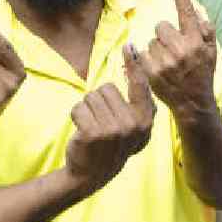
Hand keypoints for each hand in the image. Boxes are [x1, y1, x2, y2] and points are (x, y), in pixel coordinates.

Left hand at [64, 44, 154, 196]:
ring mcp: (114, 129)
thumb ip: (138, 102)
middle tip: (101, 122)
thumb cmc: (112, 144)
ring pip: (91, 97)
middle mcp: (133, 123)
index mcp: (146, 119)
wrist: (91, 175)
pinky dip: (76, 116)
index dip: (134, 64)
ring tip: (92, 127)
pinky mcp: (93, 133)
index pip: (140, 85)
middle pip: (107, 88)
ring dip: (87, 109)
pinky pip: (78, 107)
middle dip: (99, 101)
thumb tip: (136, 70)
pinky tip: (82, 132)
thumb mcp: (134, 127)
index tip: (130, 46)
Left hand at [139, 0, 217, 118]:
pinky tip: (156, 68)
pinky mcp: (151, 71)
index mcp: (197, 42)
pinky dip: (146, 59)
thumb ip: (206, 32)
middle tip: (172, 48)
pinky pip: (141, 54)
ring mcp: (165, 61)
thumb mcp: (211, 52)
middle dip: (164, 35)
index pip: (188, 14)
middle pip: (161, 27)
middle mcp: (182, 49)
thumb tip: (198, 16)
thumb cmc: (203, 74)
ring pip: (151, 41)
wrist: (193, 102)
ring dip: (156, 49)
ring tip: (166, 62)